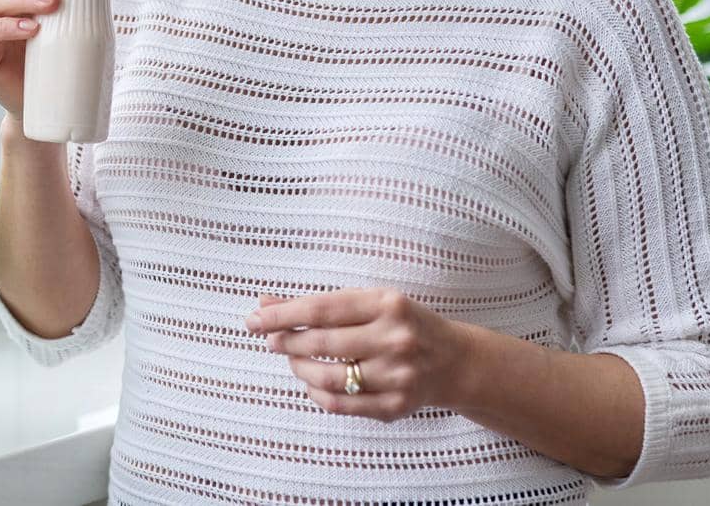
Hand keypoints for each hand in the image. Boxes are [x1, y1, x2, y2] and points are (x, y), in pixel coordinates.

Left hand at [244, 287, 475, 419]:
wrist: (454, 361)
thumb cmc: (401, 324)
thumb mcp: (368, 302)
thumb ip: (319, 303)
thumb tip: (265, 303)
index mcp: (387, 304)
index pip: (321, 309)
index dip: (283, 314)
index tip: (255, 318)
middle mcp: (395, 339)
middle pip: (321, 343)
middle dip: (285, 341)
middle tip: (270, 339)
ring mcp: (397, 376)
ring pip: (327, 377)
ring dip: (298, 367)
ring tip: (292, 358)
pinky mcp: (395, 407)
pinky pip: (340, 405)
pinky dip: (316, 393)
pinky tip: (311, 382)